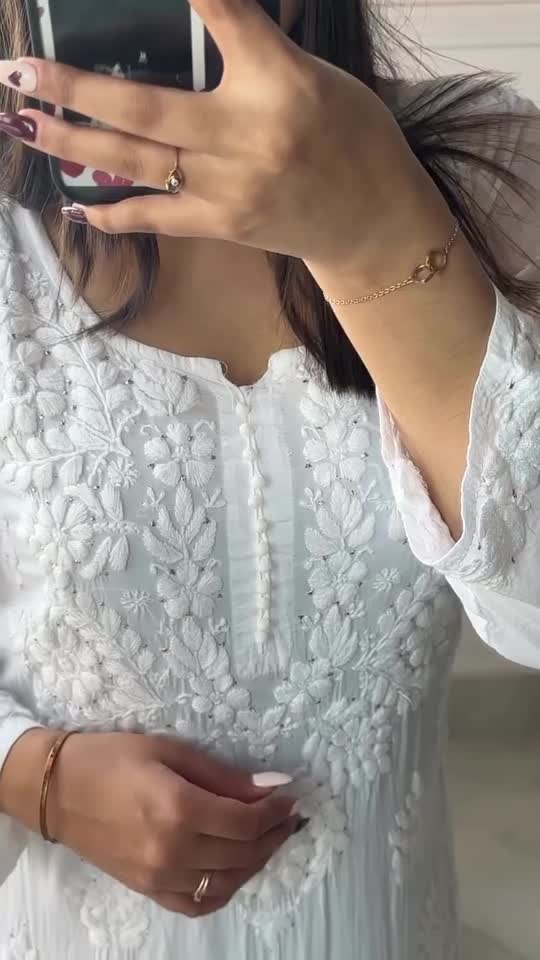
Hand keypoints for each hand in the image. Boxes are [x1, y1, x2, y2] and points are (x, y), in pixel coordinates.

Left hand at [0, 0, 423, 277]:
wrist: (371, 219)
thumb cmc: (350, 137)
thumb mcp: (312, 74)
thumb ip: (251, 48)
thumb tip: (193, 15)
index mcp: (281, 80)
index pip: (223, 15)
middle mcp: (247, 135)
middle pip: (147, 107)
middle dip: (75, 88)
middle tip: (18, 71)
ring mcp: (229, 187)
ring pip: (137, 164)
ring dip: (72, 145)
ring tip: (22, 125)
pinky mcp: (222, 225)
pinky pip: (157, 218)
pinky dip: (114, 213)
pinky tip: (75, 207)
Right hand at [0, 729, 296, 916]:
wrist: (56, 790)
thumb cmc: (111, 757)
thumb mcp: (170, 750)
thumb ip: (223, 775)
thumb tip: (272, 785)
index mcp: (178, 809)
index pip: (246, 821)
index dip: (276, 809)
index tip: (291, 794)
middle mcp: (172, 850)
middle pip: (243, 853)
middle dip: (274, 833)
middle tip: (289, 813)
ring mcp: (158, 877)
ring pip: (227, 882)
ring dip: (256, 862)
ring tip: (269, 837)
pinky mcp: (147, 890)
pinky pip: (198, 903)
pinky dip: (225, 889)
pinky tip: (237, 868)